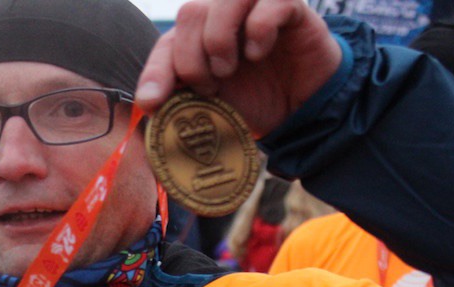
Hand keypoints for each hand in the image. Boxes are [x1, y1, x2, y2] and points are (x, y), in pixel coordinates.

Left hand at [136, 0, 341, 136]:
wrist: (305, 108)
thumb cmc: (257, 103)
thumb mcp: (214, 109)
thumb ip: (182, 103)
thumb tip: (148, 106)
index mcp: (199, 39)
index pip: (166, 42)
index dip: (155, 72)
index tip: (153, 103)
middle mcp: (224, 16)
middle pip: (189, 13)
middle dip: (191, 59)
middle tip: (210, 87)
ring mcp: (256, 7)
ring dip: (218, 39)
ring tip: (229, 69)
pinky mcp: (291, 6)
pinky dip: (259, 27)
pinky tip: (259, 52)